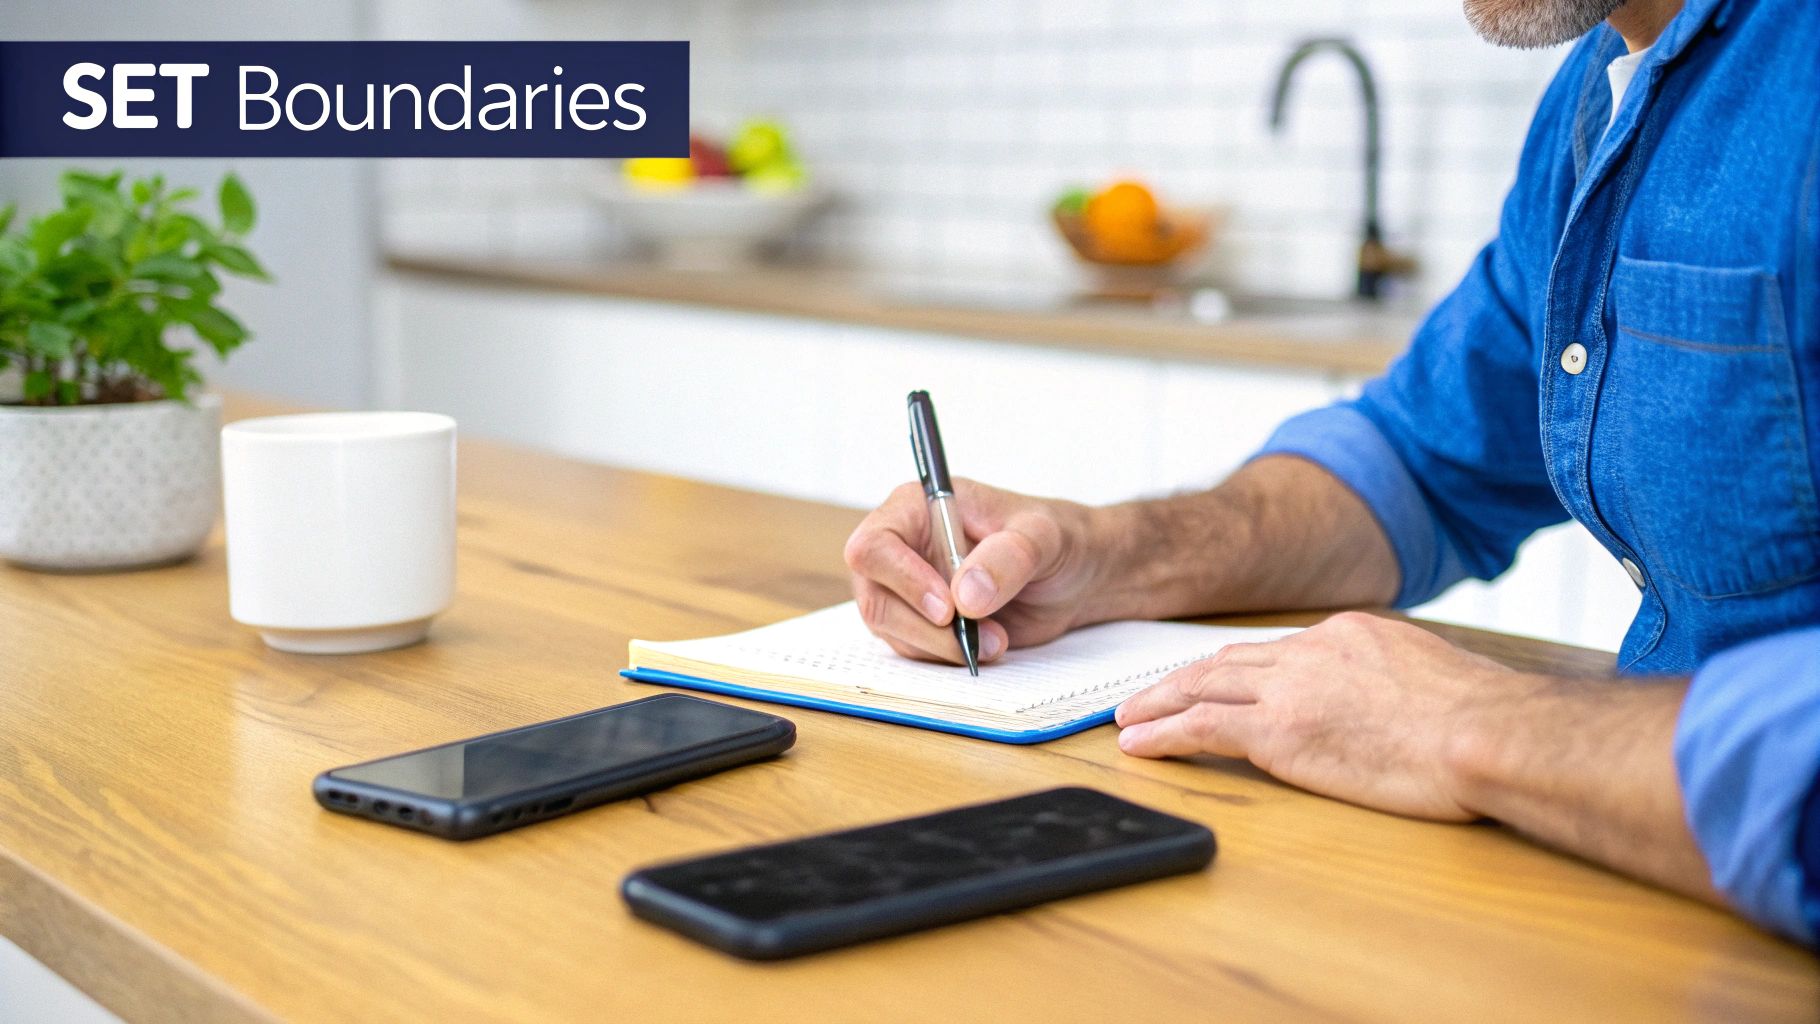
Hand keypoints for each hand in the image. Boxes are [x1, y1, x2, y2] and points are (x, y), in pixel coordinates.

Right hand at [843, 479, 1101, 665]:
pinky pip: (913, 649)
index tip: (947, 608)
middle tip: (972, 637)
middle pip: (875, 595)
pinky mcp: (922, 621)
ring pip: (890, 629)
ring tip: (996, 639)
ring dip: (940, 646)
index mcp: (919, 507)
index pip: (876, 544)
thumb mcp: (1043, 537)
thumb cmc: (1057, 539)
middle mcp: (904, 546)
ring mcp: (908, 587)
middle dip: (923, 627)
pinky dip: (948, 656)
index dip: (902, 579)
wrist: (1074, 575)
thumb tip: (965, 595)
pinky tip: (988, 644)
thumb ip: (1008, 558)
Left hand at [1115, 612, 1546, 819]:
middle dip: (1181, 679)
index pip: (1277, 650)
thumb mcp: (1437, 680)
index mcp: (1350, 634)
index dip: (1236, 668)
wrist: (1488, 733)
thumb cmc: (1485, 724)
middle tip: (1145, 693)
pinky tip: (1136, 744)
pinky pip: (1202, 728)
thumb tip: (1398, 707)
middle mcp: (1312, 651)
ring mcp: (1292, 689)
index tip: (1213, 679)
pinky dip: (1162, 734)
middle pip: (1226, 661)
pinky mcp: (1279, 733)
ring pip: (1202, 688)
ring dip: (1157, 703)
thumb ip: (1398, 684)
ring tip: (1125, 717)